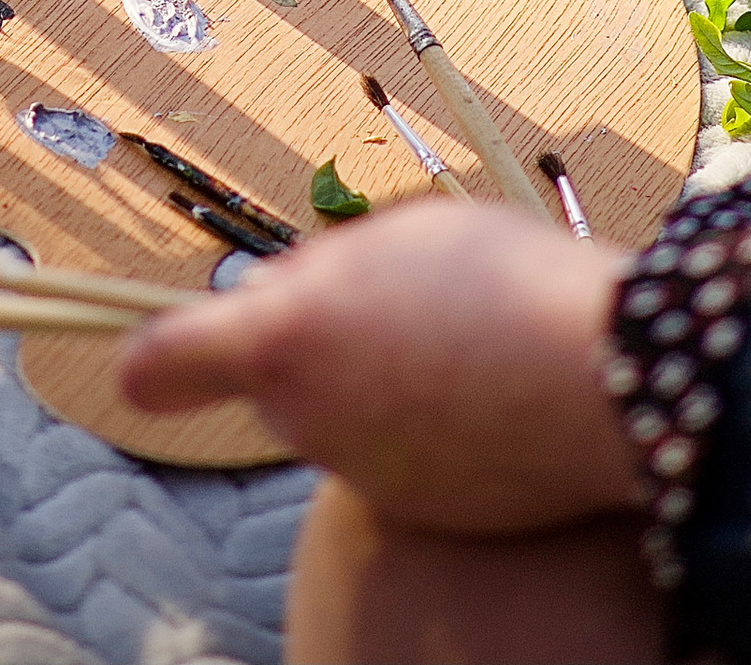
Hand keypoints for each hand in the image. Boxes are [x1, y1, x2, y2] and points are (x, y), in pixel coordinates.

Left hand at [118, 205, 648, 536]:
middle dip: (313, 343)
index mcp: (282, 339)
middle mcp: (303, 422)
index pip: (165, 361)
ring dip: (373, 383)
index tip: (139, 356)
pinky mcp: (417, 519)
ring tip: (460, 339)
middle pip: (276, 378)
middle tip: (393, 301)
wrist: (611, 385)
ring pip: (339, 418)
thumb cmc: (501, 280)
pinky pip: (396, 459)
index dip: (152, 357)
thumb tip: (287, 297)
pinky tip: (486, 393)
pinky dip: (423, 431)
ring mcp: (359, 479)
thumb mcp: (401, 233)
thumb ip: (325, 267)